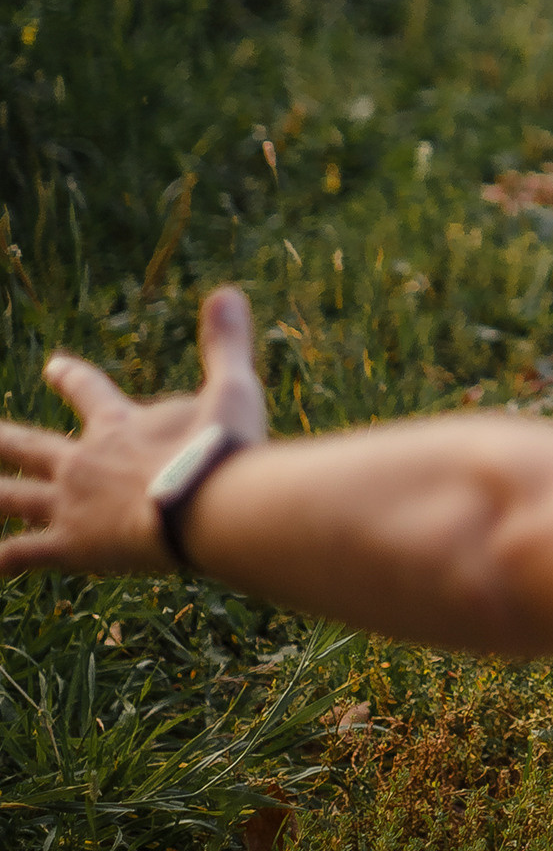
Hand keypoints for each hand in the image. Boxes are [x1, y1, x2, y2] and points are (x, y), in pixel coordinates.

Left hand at [0, 286, 267, 577]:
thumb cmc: (224, 452)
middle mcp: (83, 462)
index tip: (53, 366)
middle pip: (28, 445)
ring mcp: (71, 505)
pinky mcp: (71, 546)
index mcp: (118, 424)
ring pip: (12, 498)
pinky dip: (5, 558)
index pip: (87, 391)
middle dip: (3, 440)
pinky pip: (25, 553)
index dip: (69, 378)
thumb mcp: (232, 392)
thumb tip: (227, 292)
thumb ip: (224, 345)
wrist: (210, 510)